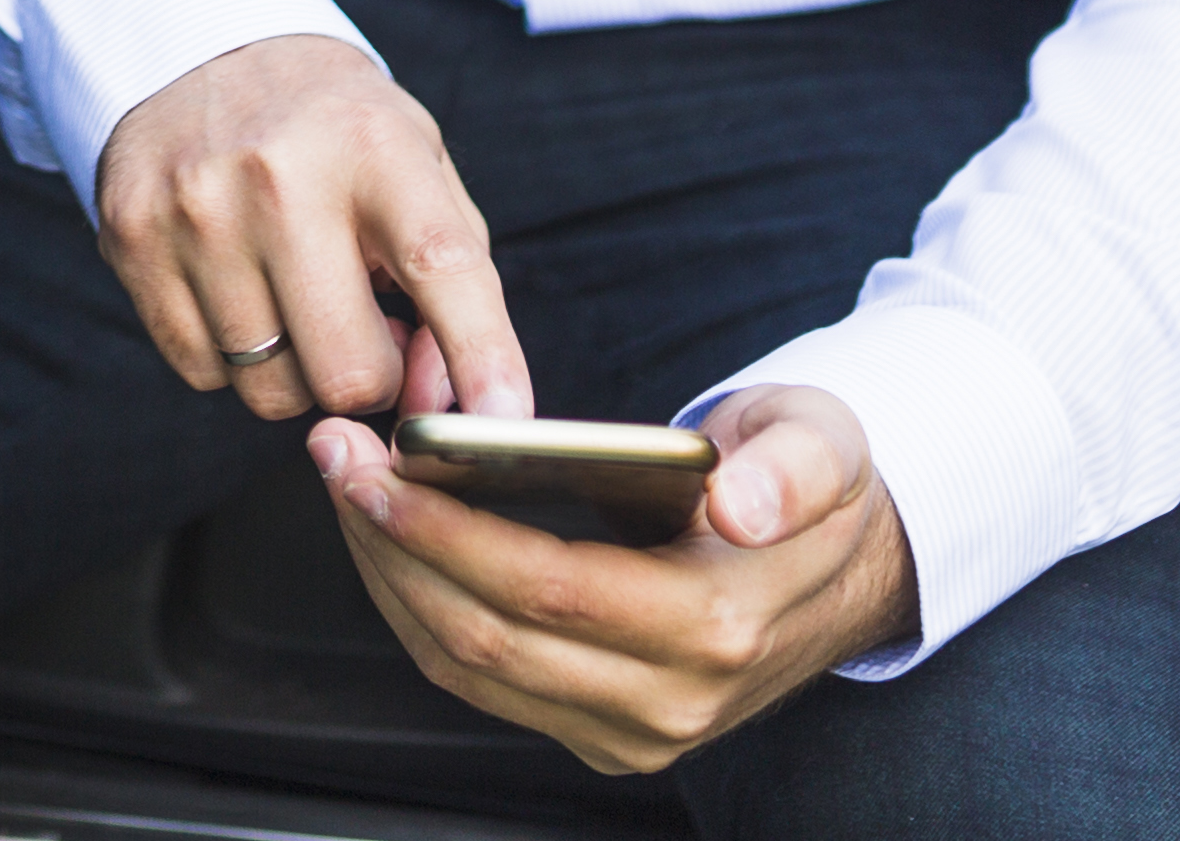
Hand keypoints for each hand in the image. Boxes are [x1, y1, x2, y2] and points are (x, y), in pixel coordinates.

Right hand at [88, 35, 525, 430]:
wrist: (203, 47)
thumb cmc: (335, 129)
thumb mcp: (417, 167)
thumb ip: (454, 286)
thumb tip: (440, 406)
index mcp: (374, 145)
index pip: (442, 267)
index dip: (482, 358)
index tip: (503, 427)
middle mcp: (280, 176)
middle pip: (347, 373)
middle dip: (368, 377)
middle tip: (360, 325)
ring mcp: (195, 209)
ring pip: (269, 390)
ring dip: (295, 369)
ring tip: (291, 294)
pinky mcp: (131, 239)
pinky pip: (200, 372)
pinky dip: (228, 357)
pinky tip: (234, 288)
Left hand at [307, 382, 915, 773]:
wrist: (844, 568)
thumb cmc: (814, 486)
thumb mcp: (824, 445)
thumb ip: (792, 470)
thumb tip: (741, 505)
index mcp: (718, 627)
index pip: (547, 589)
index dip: (446, 532)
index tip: (375, 465)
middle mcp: (671, 701)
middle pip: (488, 635)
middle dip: (392, 545)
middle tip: (335, 456)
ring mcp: (633, 731)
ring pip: (468, 668)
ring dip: (390, 578)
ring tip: (347, 486)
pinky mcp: (603, 733)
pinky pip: (482, 682)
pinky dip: (420, 610)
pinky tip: (390, 539)